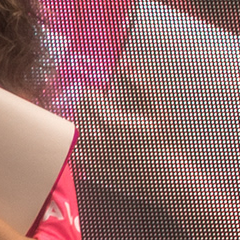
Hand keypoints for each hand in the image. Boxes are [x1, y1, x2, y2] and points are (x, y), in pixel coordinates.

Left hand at [75, 25, 197, 208]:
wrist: (165, 176)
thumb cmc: (164, 141)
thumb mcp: (157, 110)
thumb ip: (141, 85)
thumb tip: (126, 63)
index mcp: (111, 122)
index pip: (88, 97)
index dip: (95, 94)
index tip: (104, 96)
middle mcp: (97, 139)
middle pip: (79, 112)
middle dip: (88, 107)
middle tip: (100, 109)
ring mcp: (93, 156)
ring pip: (74, 131)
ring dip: (82, 123)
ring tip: (96, 124)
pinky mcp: (92, 170)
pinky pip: (73, 152)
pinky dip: (77, 144)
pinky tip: (91, 142)